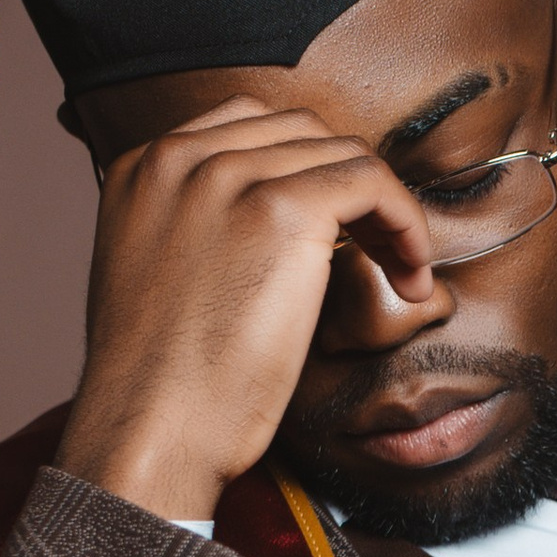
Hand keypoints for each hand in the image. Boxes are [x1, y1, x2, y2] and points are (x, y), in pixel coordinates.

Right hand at [54, 101, 438, 522]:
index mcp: (144, 166)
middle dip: (350, 184)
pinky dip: (406, 223)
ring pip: (342, 154)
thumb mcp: (157, 276)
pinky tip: (411, 278)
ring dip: (388, 210)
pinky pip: (372, 183)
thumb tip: (262, 229)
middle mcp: (180, 157)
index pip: (249, 125)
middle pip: (301, 131)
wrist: (149, 431)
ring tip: (401, 271)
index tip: (337, 224)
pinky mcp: (282, 211)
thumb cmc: (159, 383)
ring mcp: (229, 177)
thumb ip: (195, 229)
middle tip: (380, 249)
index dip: (307, 168)